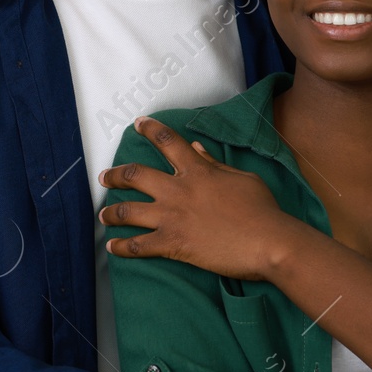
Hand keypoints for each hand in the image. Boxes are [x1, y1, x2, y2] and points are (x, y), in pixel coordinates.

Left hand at [99, 116, 309, 280]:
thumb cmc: (262, 209)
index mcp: (197, 170)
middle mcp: (178, 190)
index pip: (167, 141)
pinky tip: (112, 248)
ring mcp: (172, 217)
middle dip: (115, 175)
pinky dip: (122, 247)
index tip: (138, 124)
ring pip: (128, 211)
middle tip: (105, 176)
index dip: (150, 129)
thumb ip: (214, 163)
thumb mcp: (241, 178)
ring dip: (111, 212)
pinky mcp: (172, 244)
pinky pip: (138, 245)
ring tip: (103, 214)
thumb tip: (195, 148)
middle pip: (135, 175)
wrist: (268, 243)